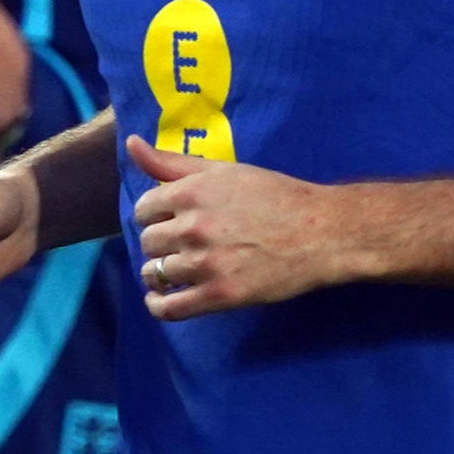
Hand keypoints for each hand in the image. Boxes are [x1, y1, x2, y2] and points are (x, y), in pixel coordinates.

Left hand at [128, 138, 357, 320]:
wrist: (322, 232)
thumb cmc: (277, 195)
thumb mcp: (226, 170)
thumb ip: (174, 162)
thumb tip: (131, 144)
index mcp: (192, 192)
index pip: (144, 208)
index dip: (154, 214)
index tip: (170, 219)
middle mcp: (193, 227)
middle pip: (148, 241)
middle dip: (160, 243)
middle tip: (182, 244)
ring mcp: (205, 264)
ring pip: (155, 273)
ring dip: (161, 272)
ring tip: (178, 270)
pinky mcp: (219, 295)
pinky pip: (169, 309)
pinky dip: (158, 306)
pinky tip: (161, 299)